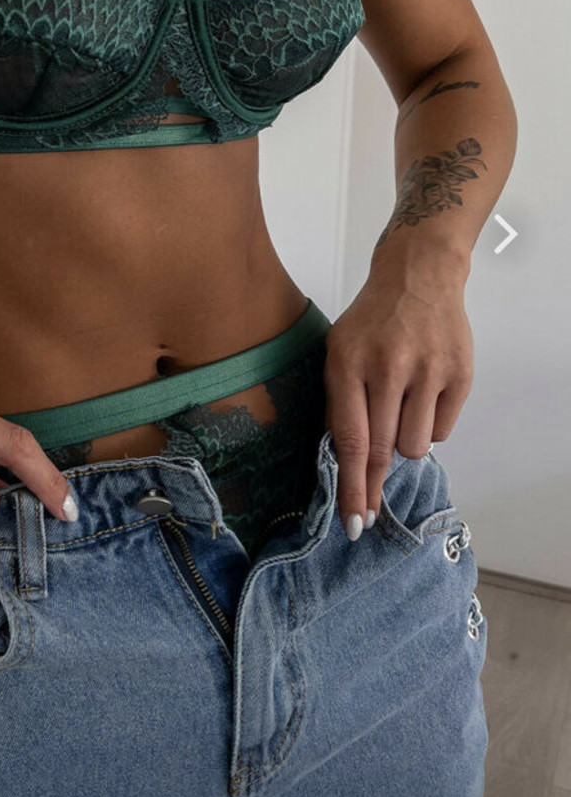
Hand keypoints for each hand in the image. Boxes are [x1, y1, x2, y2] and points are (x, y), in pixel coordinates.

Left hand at [322, 274, 472, 540]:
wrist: (418, 277)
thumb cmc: (372, 321)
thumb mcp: (338, 351)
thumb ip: (339, 402)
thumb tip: (343, 462)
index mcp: (348, 363)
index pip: (351, 440)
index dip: (352, 486)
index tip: (353, 520)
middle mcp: (388, 367)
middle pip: (383, 450)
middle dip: (373, 488)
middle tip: (368, 515)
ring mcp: (428, 370)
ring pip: (415, 446)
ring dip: (404, 444)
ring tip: (398, 413)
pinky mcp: (459, 374)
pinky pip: (442, 430)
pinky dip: (429, 426)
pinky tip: (420, 398)